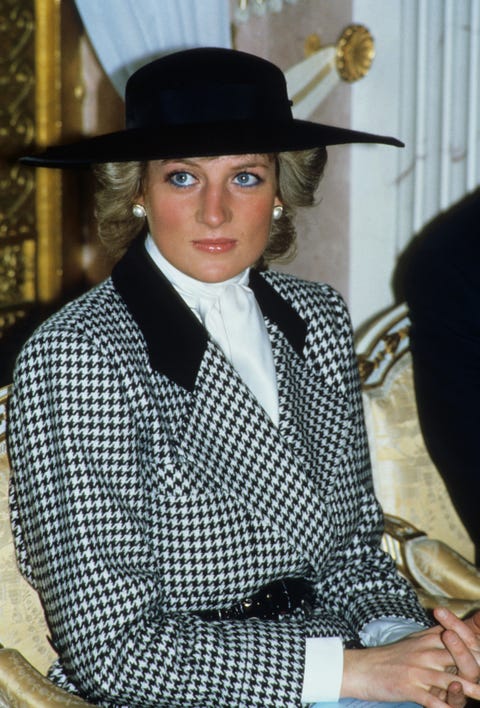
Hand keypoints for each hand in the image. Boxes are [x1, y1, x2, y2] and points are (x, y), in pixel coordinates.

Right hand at [341, 621, 479, 707]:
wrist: (360, 667)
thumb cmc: (387, 658)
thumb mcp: (410, 642)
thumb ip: (431, 639)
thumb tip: (451, 636)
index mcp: (426, 639)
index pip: (457, 638)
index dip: (474, 646)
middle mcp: (424, 651)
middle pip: (458, 656)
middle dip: (477, 666)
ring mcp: (417, 669)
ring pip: (450, 679)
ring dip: (469, 690)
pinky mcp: (408, 687)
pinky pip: (431, 700)